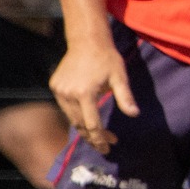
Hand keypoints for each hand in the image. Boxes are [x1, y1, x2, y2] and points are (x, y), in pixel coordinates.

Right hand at [49, 39, 137, 154]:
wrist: (86, 41)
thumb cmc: (107, 58)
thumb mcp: (120, 77)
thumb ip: (125, 97)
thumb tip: (134, 114)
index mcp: (85, 93)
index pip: (93, 124)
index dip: (101, 139)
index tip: (108, 148)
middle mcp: (69, 94)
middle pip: (80, 125)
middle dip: (93, 138)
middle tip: (105, 146)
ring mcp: (59, 90)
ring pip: (71, 118)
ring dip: (84, 129)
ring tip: (97, 137)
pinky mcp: (55, 87)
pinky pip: (66, 108)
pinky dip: (76, 116)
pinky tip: (86, 120)